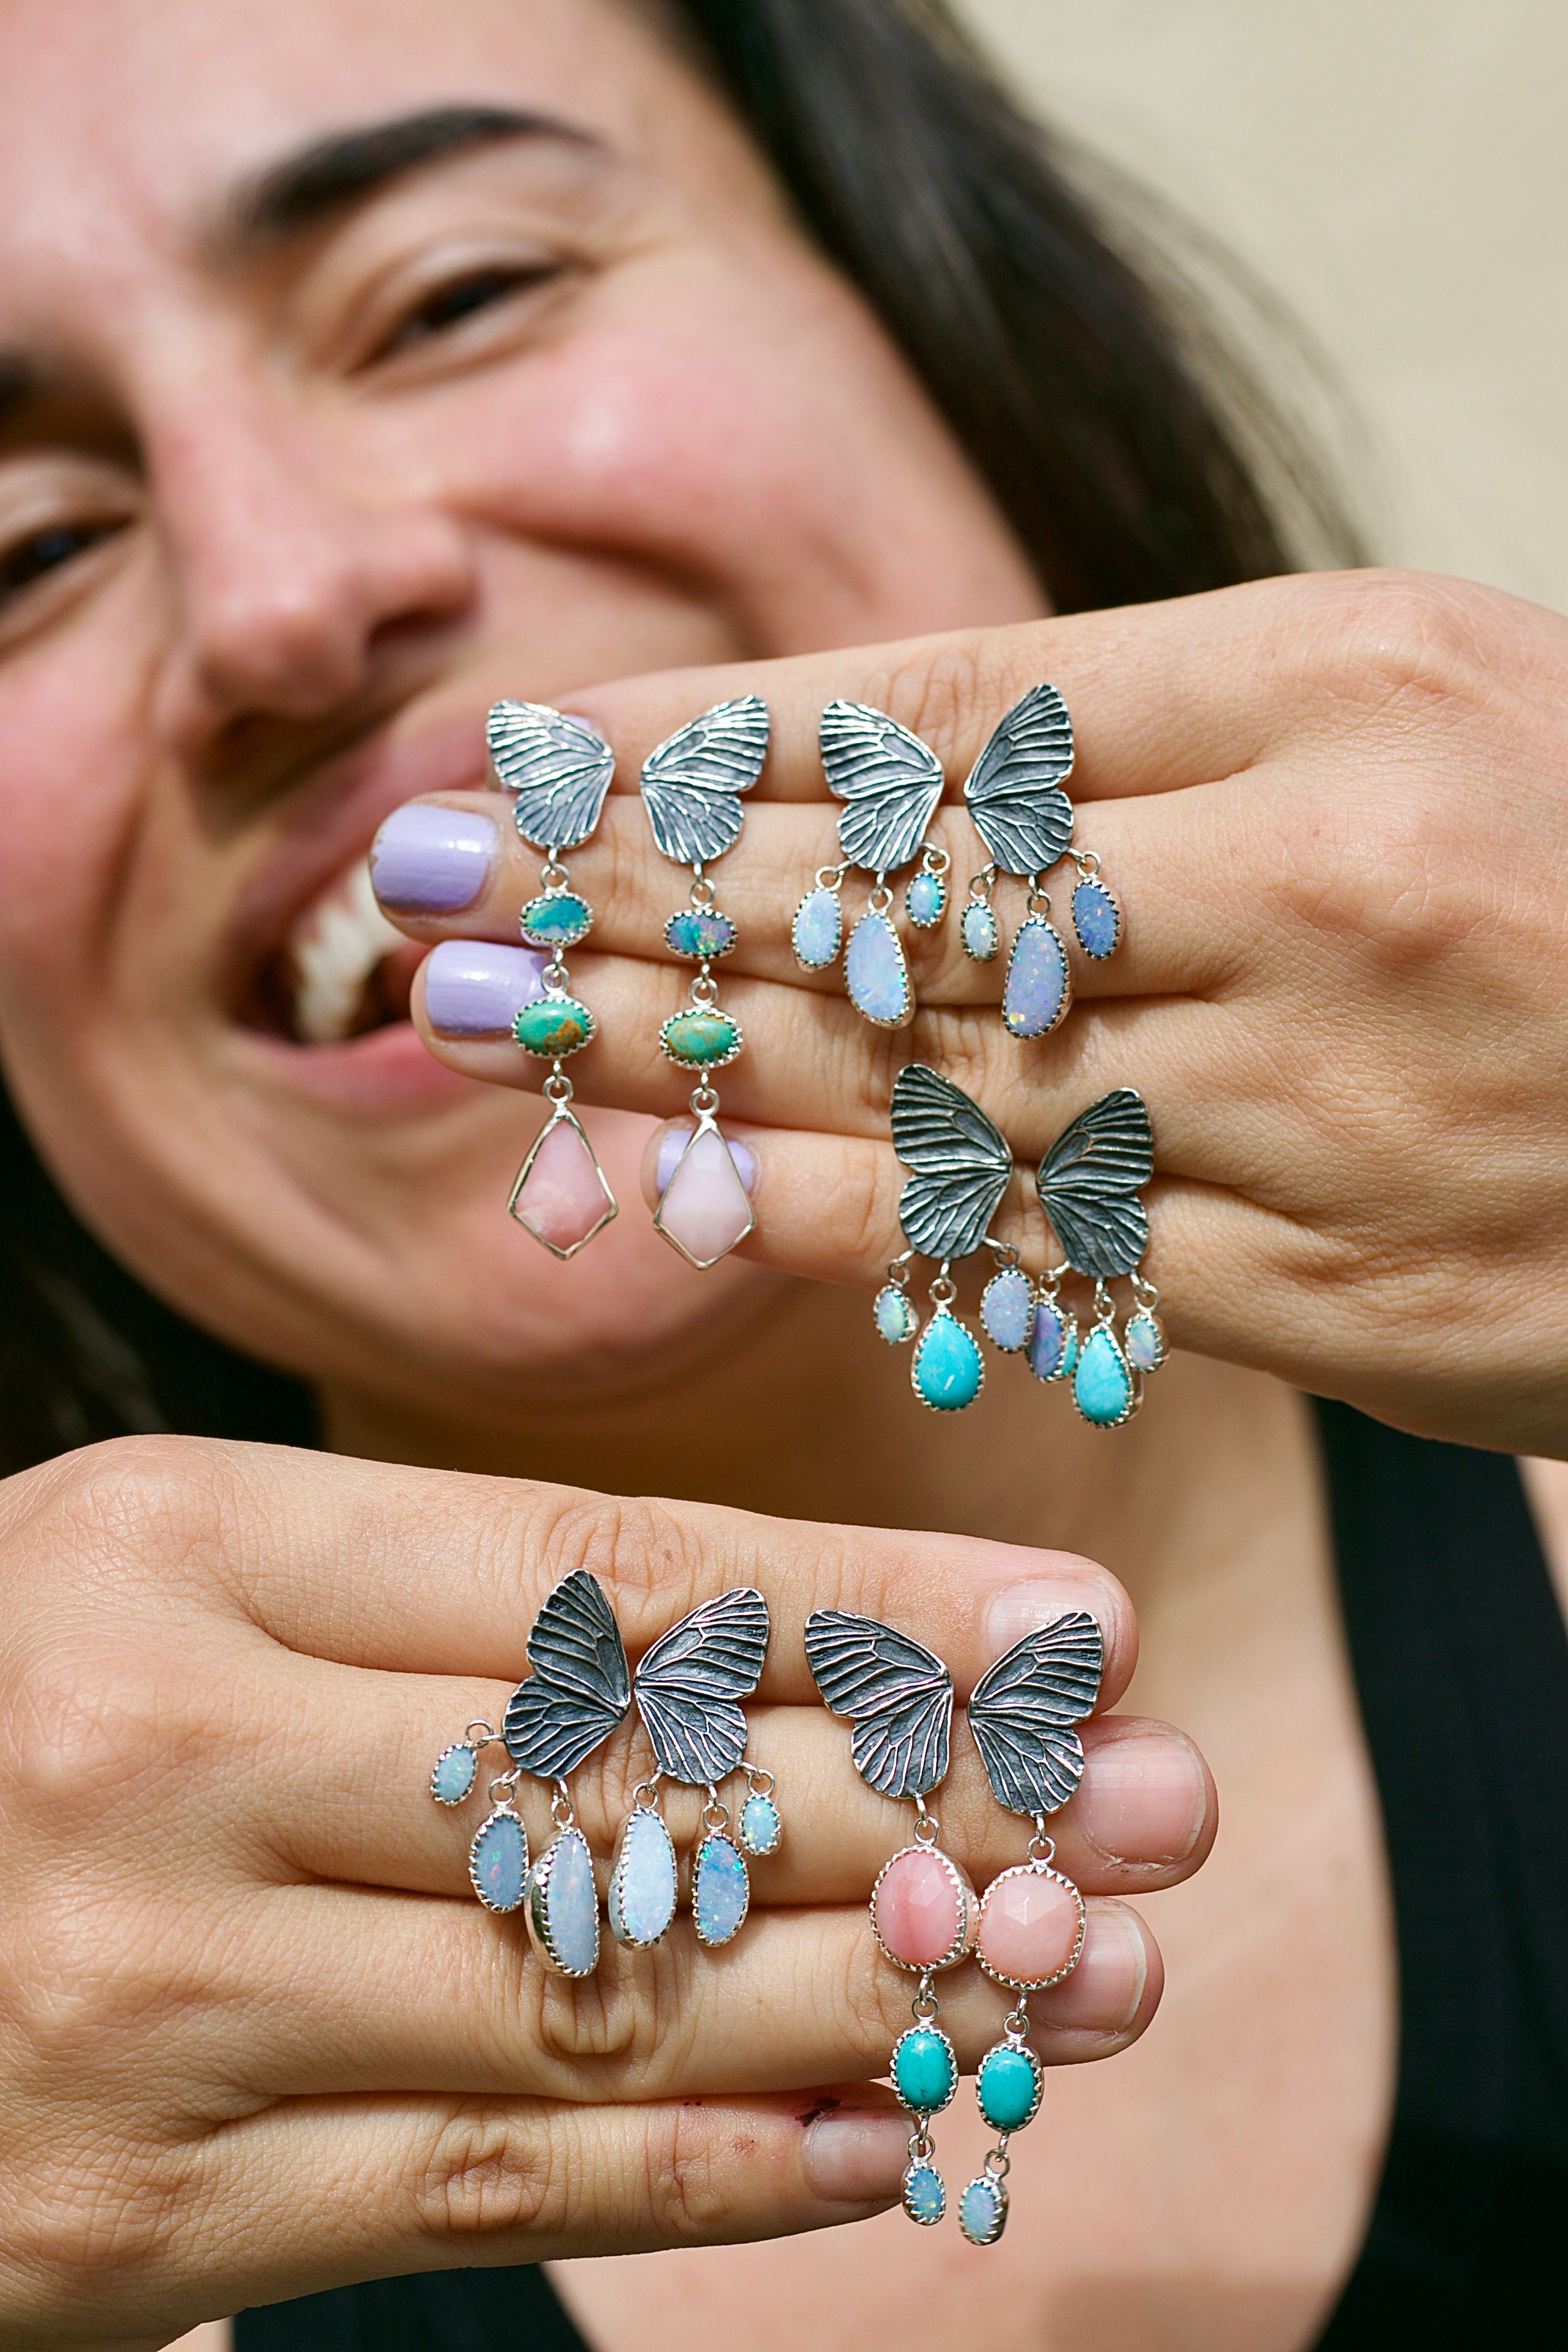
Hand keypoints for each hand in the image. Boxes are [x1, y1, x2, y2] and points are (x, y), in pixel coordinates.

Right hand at [0, 1437, 1207, 2348]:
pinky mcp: (137, 2211)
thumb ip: (444, 1623)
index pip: (603, 1575)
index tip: (1071, 1624)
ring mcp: (150, 1996)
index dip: (865, 1602)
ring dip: (878, 1998)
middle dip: (933, 1797)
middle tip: (1159, 1806)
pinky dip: (710, 2173)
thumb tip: (777, 1663)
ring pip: (598, 2000)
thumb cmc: (21, 1699)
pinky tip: (886, 2139)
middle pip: (635, 1784)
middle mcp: (165, 1755)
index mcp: (179, 1547)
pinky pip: (487, 2185)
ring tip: (1086, 1976)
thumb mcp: (188, 1581)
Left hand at [390, 568, 1567, 1455]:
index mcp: (1337, 680)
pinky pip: (1041, 1244)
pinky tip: (692, 1194)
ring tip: (510, 1042)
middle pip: (900, 885)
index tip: (529, 765)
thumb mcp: (1392, 722)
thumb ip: (1147, 756)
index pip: (941, 707)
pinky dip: (850, 1218)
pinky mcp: (1344, 1277)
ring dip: (694, 1062)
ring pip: (939, 1078)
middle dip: (638, 895)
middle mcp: (1322, 871)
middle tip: (435, 901)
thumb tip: (867, 794)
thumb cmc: (1567, 877)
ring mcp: (1331, 1088)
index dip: (708, 744)